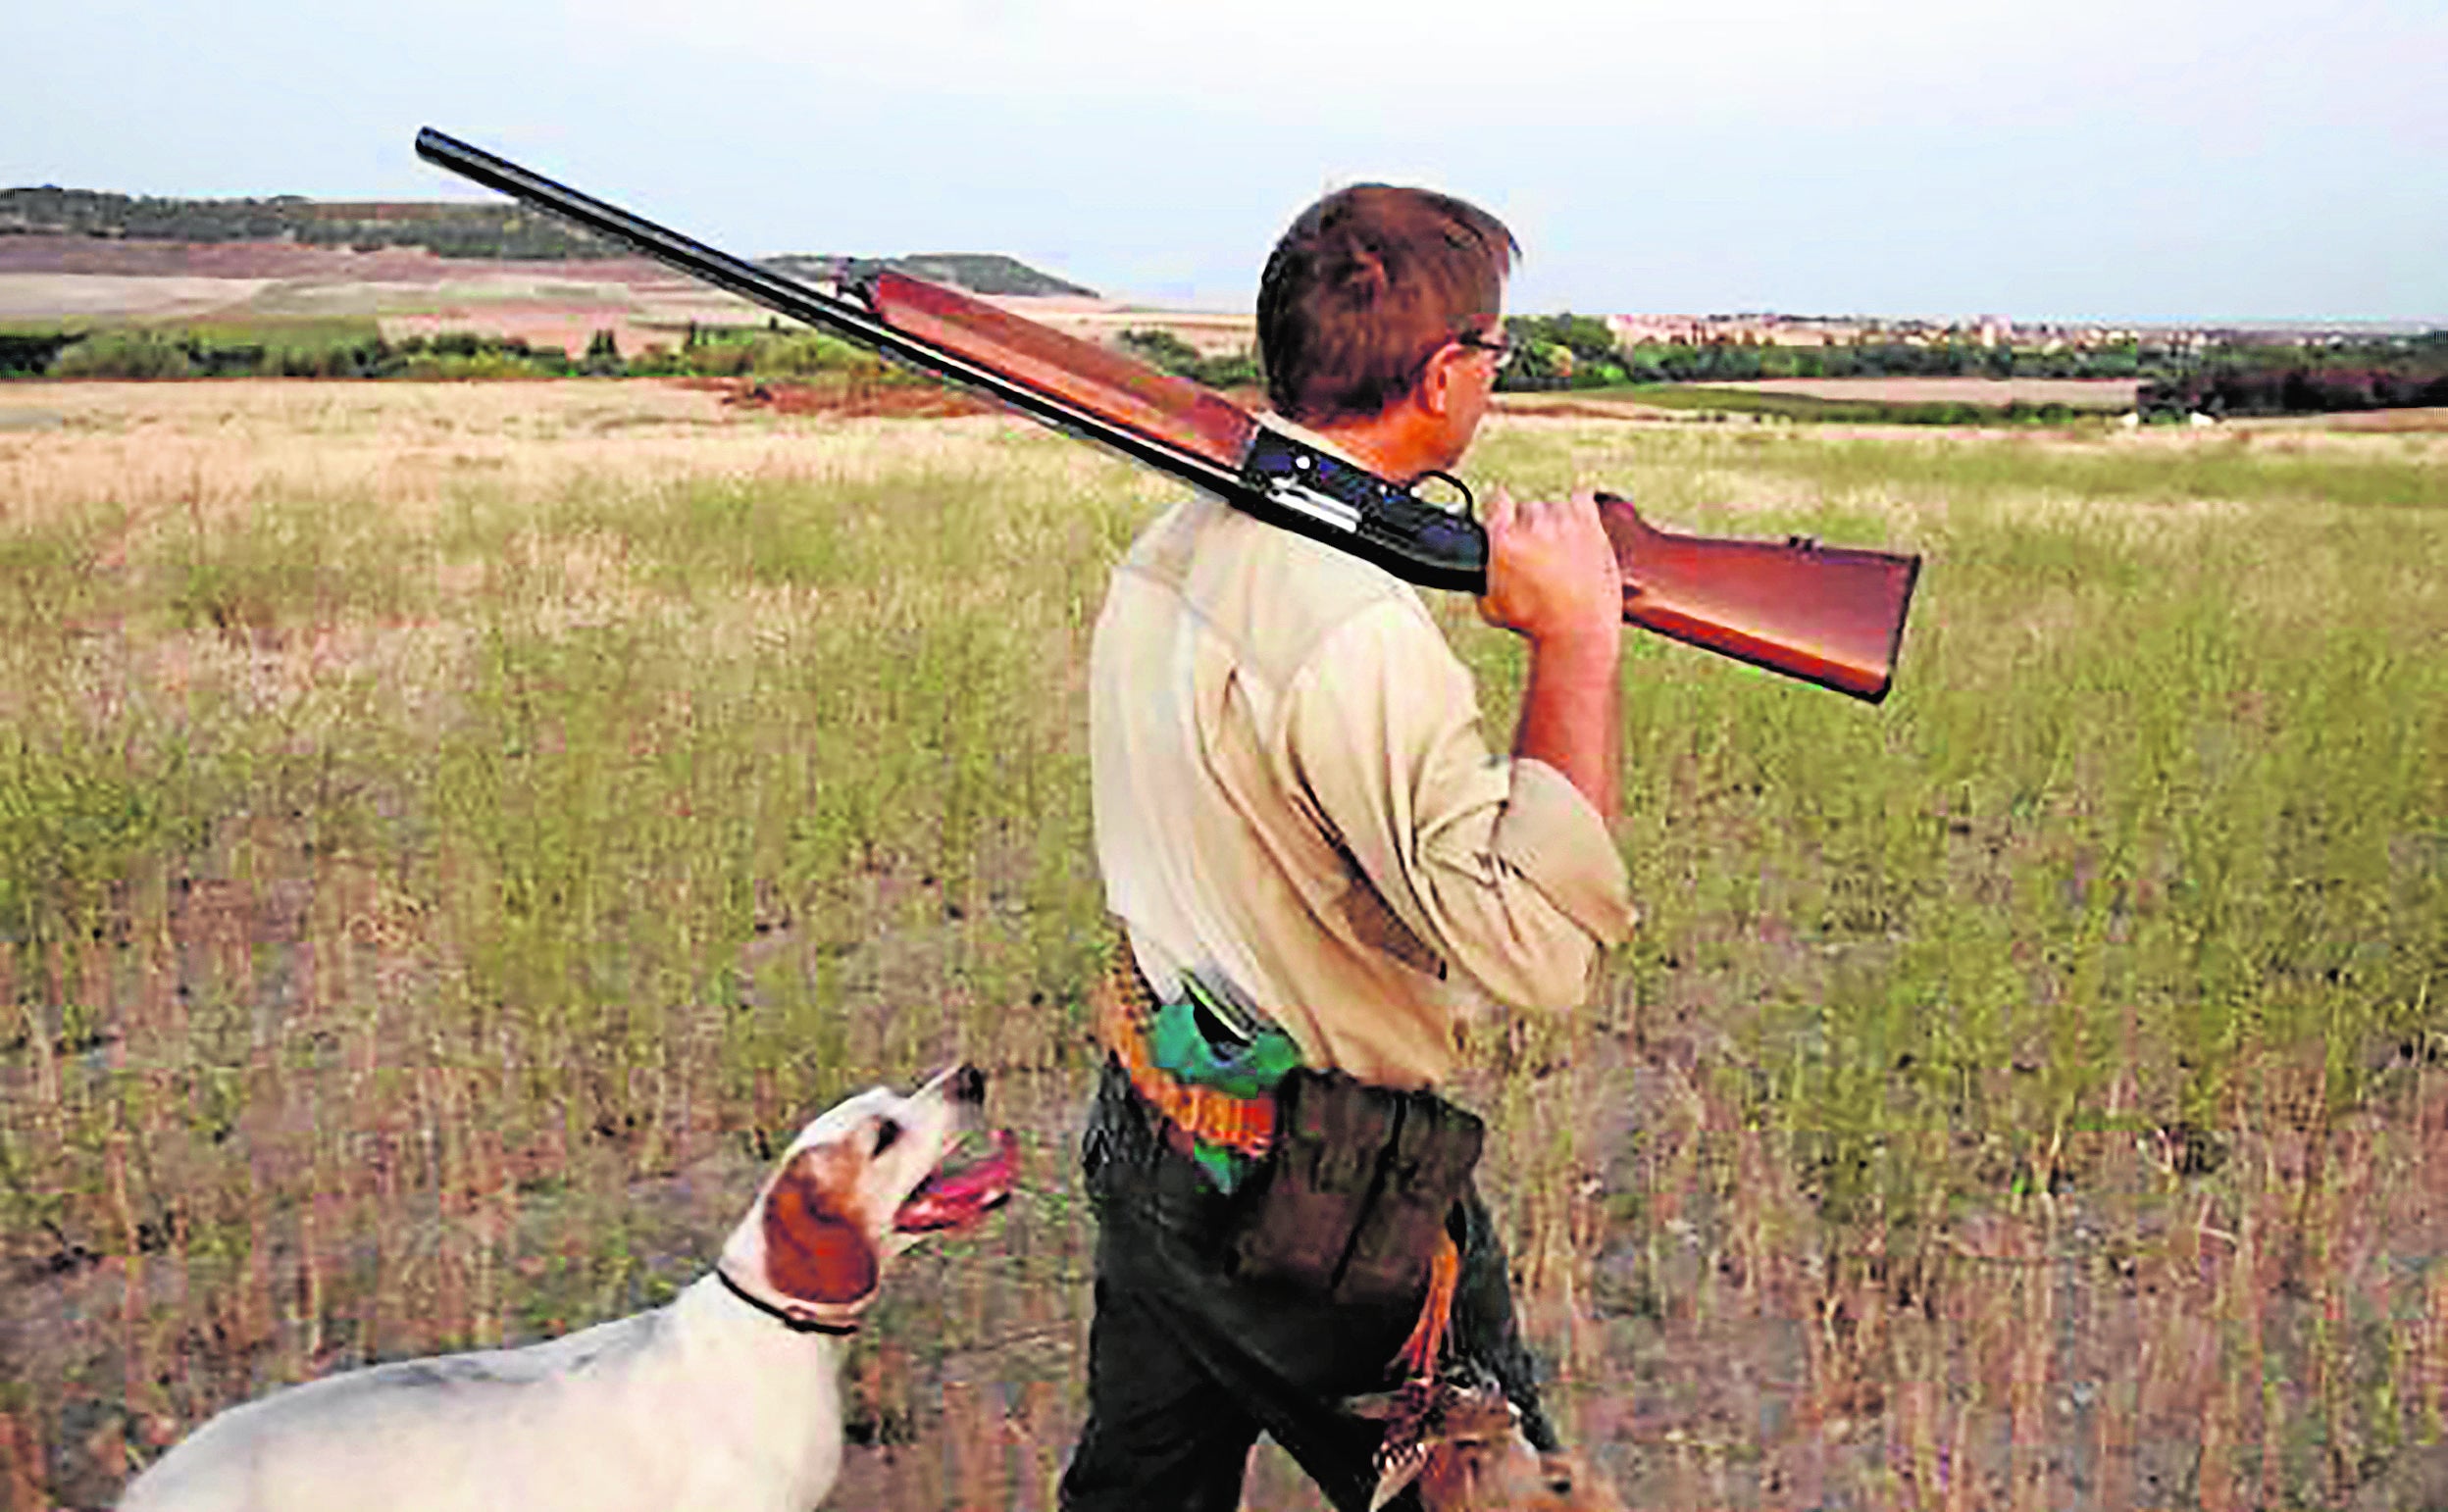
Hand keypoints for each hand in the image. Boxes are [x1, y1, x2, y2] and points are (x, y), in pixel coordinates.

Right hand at [1475, 484, 1620, 653]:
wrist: (1577, 632)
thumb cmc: (1535, 625)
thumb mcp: (1491, 607)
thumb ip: (1482, 579)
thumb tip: (1476, 568)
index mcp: (1504, 541)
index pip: (1496, 503)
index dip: (1500, 510)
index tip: (1505, 515)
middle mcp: (1532, 526)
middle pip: (1527, 507)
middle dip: (1529, 524)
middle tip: (1537, 548)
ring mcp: (1563, 523)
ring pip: (1554, 504)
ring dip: (1555, 519)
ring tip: (1559, 545)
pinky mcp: (1591, 526)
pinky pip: (1582, 497)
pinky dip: (1579, 505)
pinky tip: (1577, 522)